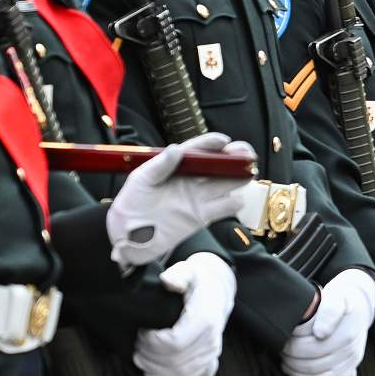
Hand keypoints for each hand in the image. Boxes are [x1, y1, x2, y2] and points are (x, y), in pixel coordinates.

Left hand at [106, 133, 251, 268]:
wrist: (125, 234)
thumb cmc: (131, 202)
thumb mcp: (141, 179)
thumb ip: (159, 166)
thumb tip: (175, 149)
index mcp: (177, 166)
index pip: (198, 151)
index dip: (212, 144)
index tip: (223, 141)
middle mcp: (191, 180)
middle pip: (218, 166)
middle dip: (235, 158)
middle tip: (246, 155)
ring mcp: (197, 198)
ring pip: (225, 184)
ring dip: (239, 178)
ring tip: (249, 172)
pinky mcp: (200, 217)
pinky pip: (222, 208)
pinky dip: (233, 204)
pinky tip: (238, 199)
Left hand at [133, 252, 235, 375]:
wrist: (216, 292)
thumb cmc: (198, 283)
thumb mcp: (189, 271)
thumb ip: (178, 275)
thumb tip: (168, 282)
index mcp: (206, 320)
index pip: (175, 344)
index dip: (152, 343)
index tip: (142, 332)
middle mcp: (211, 341)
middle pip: (175, 364)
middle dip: (149, 358)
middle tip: (137, 345)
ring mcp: (209, 355)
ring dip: (154, 371)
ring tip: (142, 357)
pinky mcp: (206, 364)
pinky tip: (154, 373)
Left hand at [281, 269, 374, 375]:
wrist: (359, 306)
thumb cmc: (343, 301)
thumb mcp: (337, 297)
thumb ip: (329, 311)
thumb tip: (320, 333)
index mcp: (347, 334)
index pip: (315, 349)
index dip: (295, 347)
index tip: (285, 340)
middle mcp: (351, 352)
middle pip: (316, 366)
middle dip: (293, 362)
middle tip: (282, 352)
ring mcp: (350, 364)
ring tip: (287, 366)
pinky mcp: (349, 372)